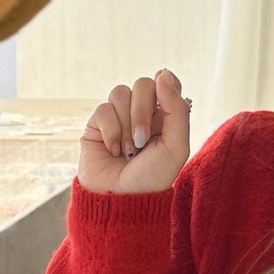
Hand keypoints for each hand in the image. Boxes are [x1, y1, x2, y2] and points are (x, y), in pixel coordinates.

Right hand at [78, 70, 191, 196]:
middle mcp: (142, 111)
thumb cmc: (152, 177)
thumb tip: (163, 74)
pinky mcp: (97, 124)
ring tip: (129, 151)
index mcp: (165, 115)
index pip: (166, 81)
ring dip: (126, 126)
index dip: (165, 85)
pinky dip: (111, 132)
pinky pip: (103, 109)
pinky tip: (113, 150)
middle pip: (142, 84)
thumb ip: (176, 109)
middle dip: (142, 112)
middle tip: (142, 140)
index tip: (164, 102)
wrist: (121, 199)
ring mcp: (118, 117)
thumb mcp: (176, 147)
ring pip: (120, 93)